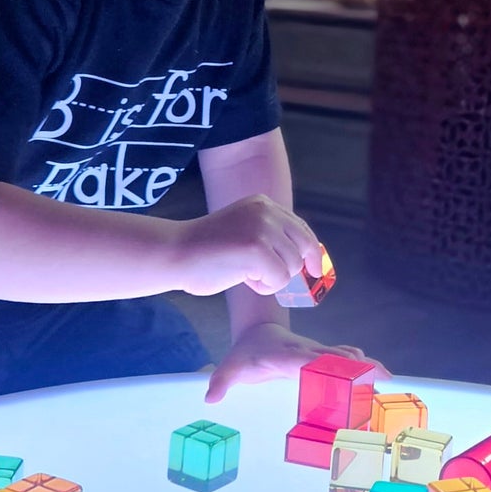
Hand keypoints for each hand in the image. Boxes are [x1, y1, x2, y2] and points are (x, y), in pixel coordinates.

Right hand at [175, 194, 322, 297]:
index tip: (314, 269)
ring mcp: (262, 229)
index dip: (311, 251)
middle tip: (280, 281)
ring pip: (291, 266)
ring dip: (272, 279)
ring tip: (245, 273)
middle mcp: (266, 212)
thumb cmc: (205, 250)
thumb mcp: (243, 229)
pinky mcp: (257, 250)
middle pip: (303, 247)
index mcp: (263, 204)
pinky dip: (264, 287)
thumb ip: (269, 236)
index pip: (301, 228)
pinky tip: (243, 278)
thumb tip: (302, 258)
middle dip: (295, 269)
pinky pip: (278, 279)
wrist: (176, 252)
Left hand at [204, 322, 386, 402]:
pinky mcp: (324, 354)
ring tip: (387, 377)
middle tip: (377, 375)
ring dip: (364, 365)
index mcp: (284, 354)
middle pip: (332, 357)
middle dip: (352, 366)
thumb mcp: (230, 365)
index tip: (333, 371)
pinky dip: (363, 365)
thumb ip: (221, 381)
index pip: (301, 360)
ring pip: (343, 356)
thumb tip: (210, 398)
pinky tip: (381, 376)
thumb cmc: (246, 352)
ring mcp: (316, 351)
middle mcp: (305, 350)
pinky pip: (346, 358)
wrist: (258, 329)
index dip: (317, 365)